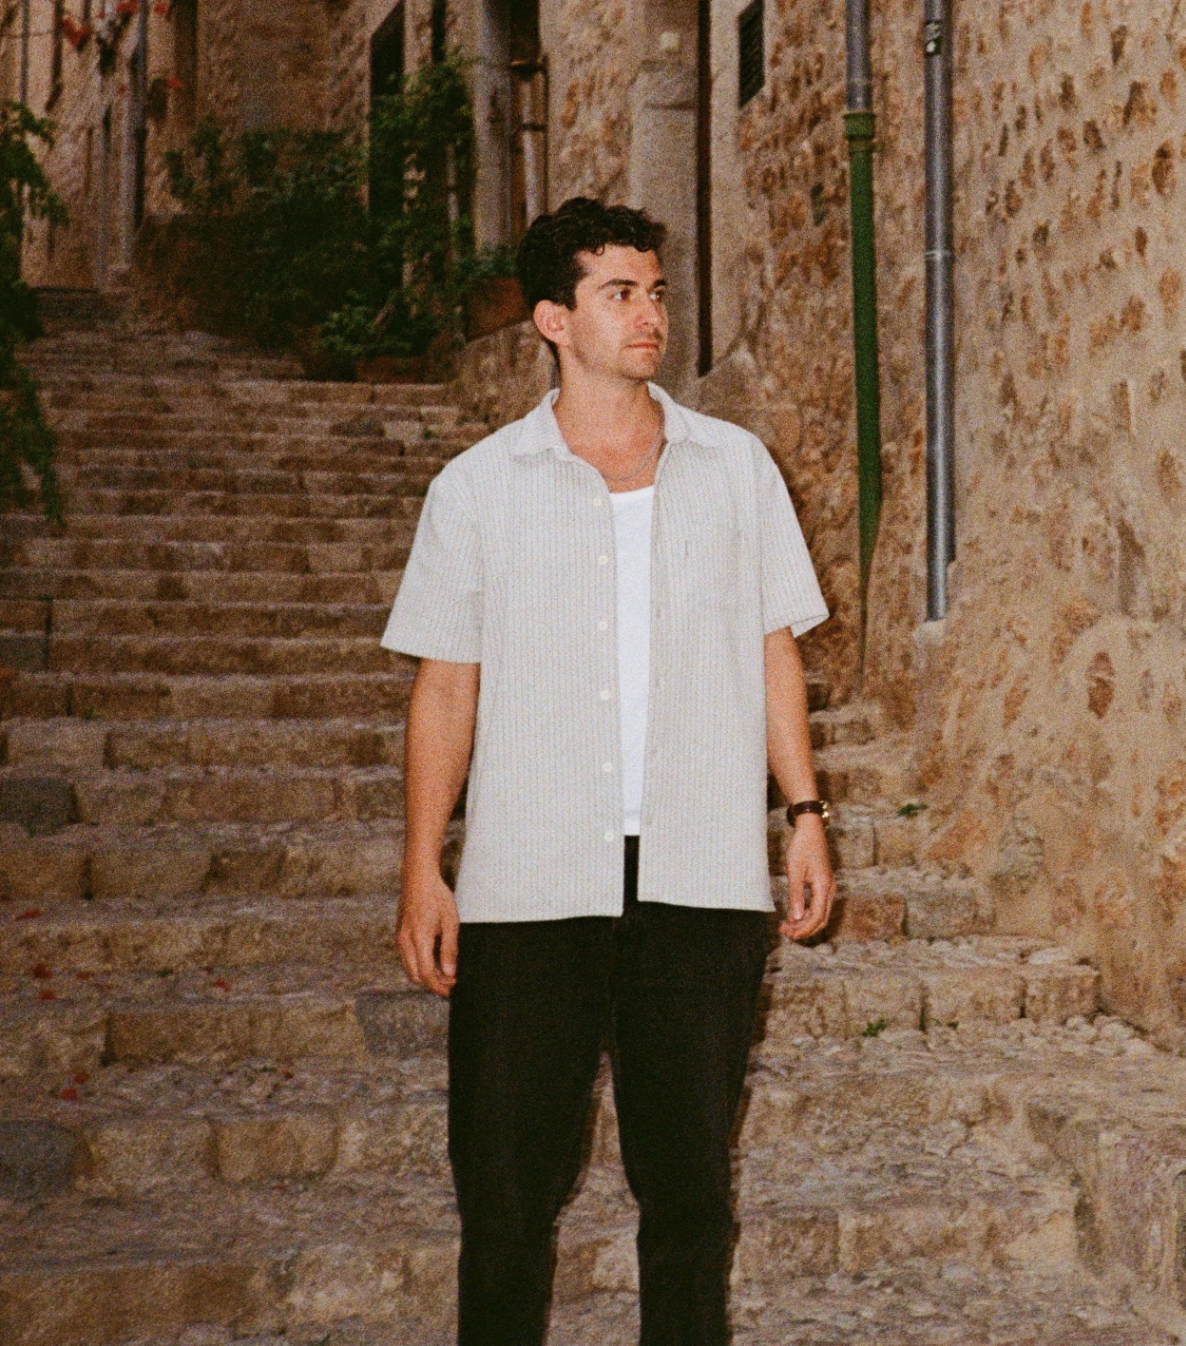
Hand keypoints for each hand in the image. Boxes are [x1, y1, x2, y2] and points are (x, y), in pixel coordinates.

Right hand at [397, 868, 459, 996]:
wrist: (418, 878)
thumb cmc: (436, 896)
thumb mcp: (450, 922)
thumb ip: (450, 949)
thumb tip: (450, 972)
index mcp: (419, 939)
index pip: (426, 974)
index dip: (439, 986)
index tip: (452, 988)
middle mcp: (405, 942)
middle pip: (415, 976)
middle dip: (433, 983)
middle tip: (450, 982)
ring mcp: (400, 938)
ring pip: (409, 969)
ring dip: (425, 975)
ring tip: (444, 972)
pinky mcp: (399, 935)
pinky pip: (406, 958)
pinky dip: (418, 965)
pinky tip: (433, 960)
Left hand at [779, 815, 835, 941]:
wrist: (810, 830)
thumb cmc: (802, 847)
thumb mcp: (795, 870)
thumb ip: (795, 895)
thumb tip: (796, 918)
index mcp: (824, 887)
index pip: (816, 917)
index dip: (803, 929)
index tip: (789, 934)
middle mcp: (829, 889)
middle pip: (820, 919)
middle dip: (804, 929)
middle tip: (786, 933)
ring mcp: (827, 887)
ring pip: (819, 914)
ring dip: (805, 923)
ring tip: (787, 927)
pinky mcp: (823, 885)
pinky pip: (817, 905)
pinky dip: (806, 913)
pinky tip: (793, 915)